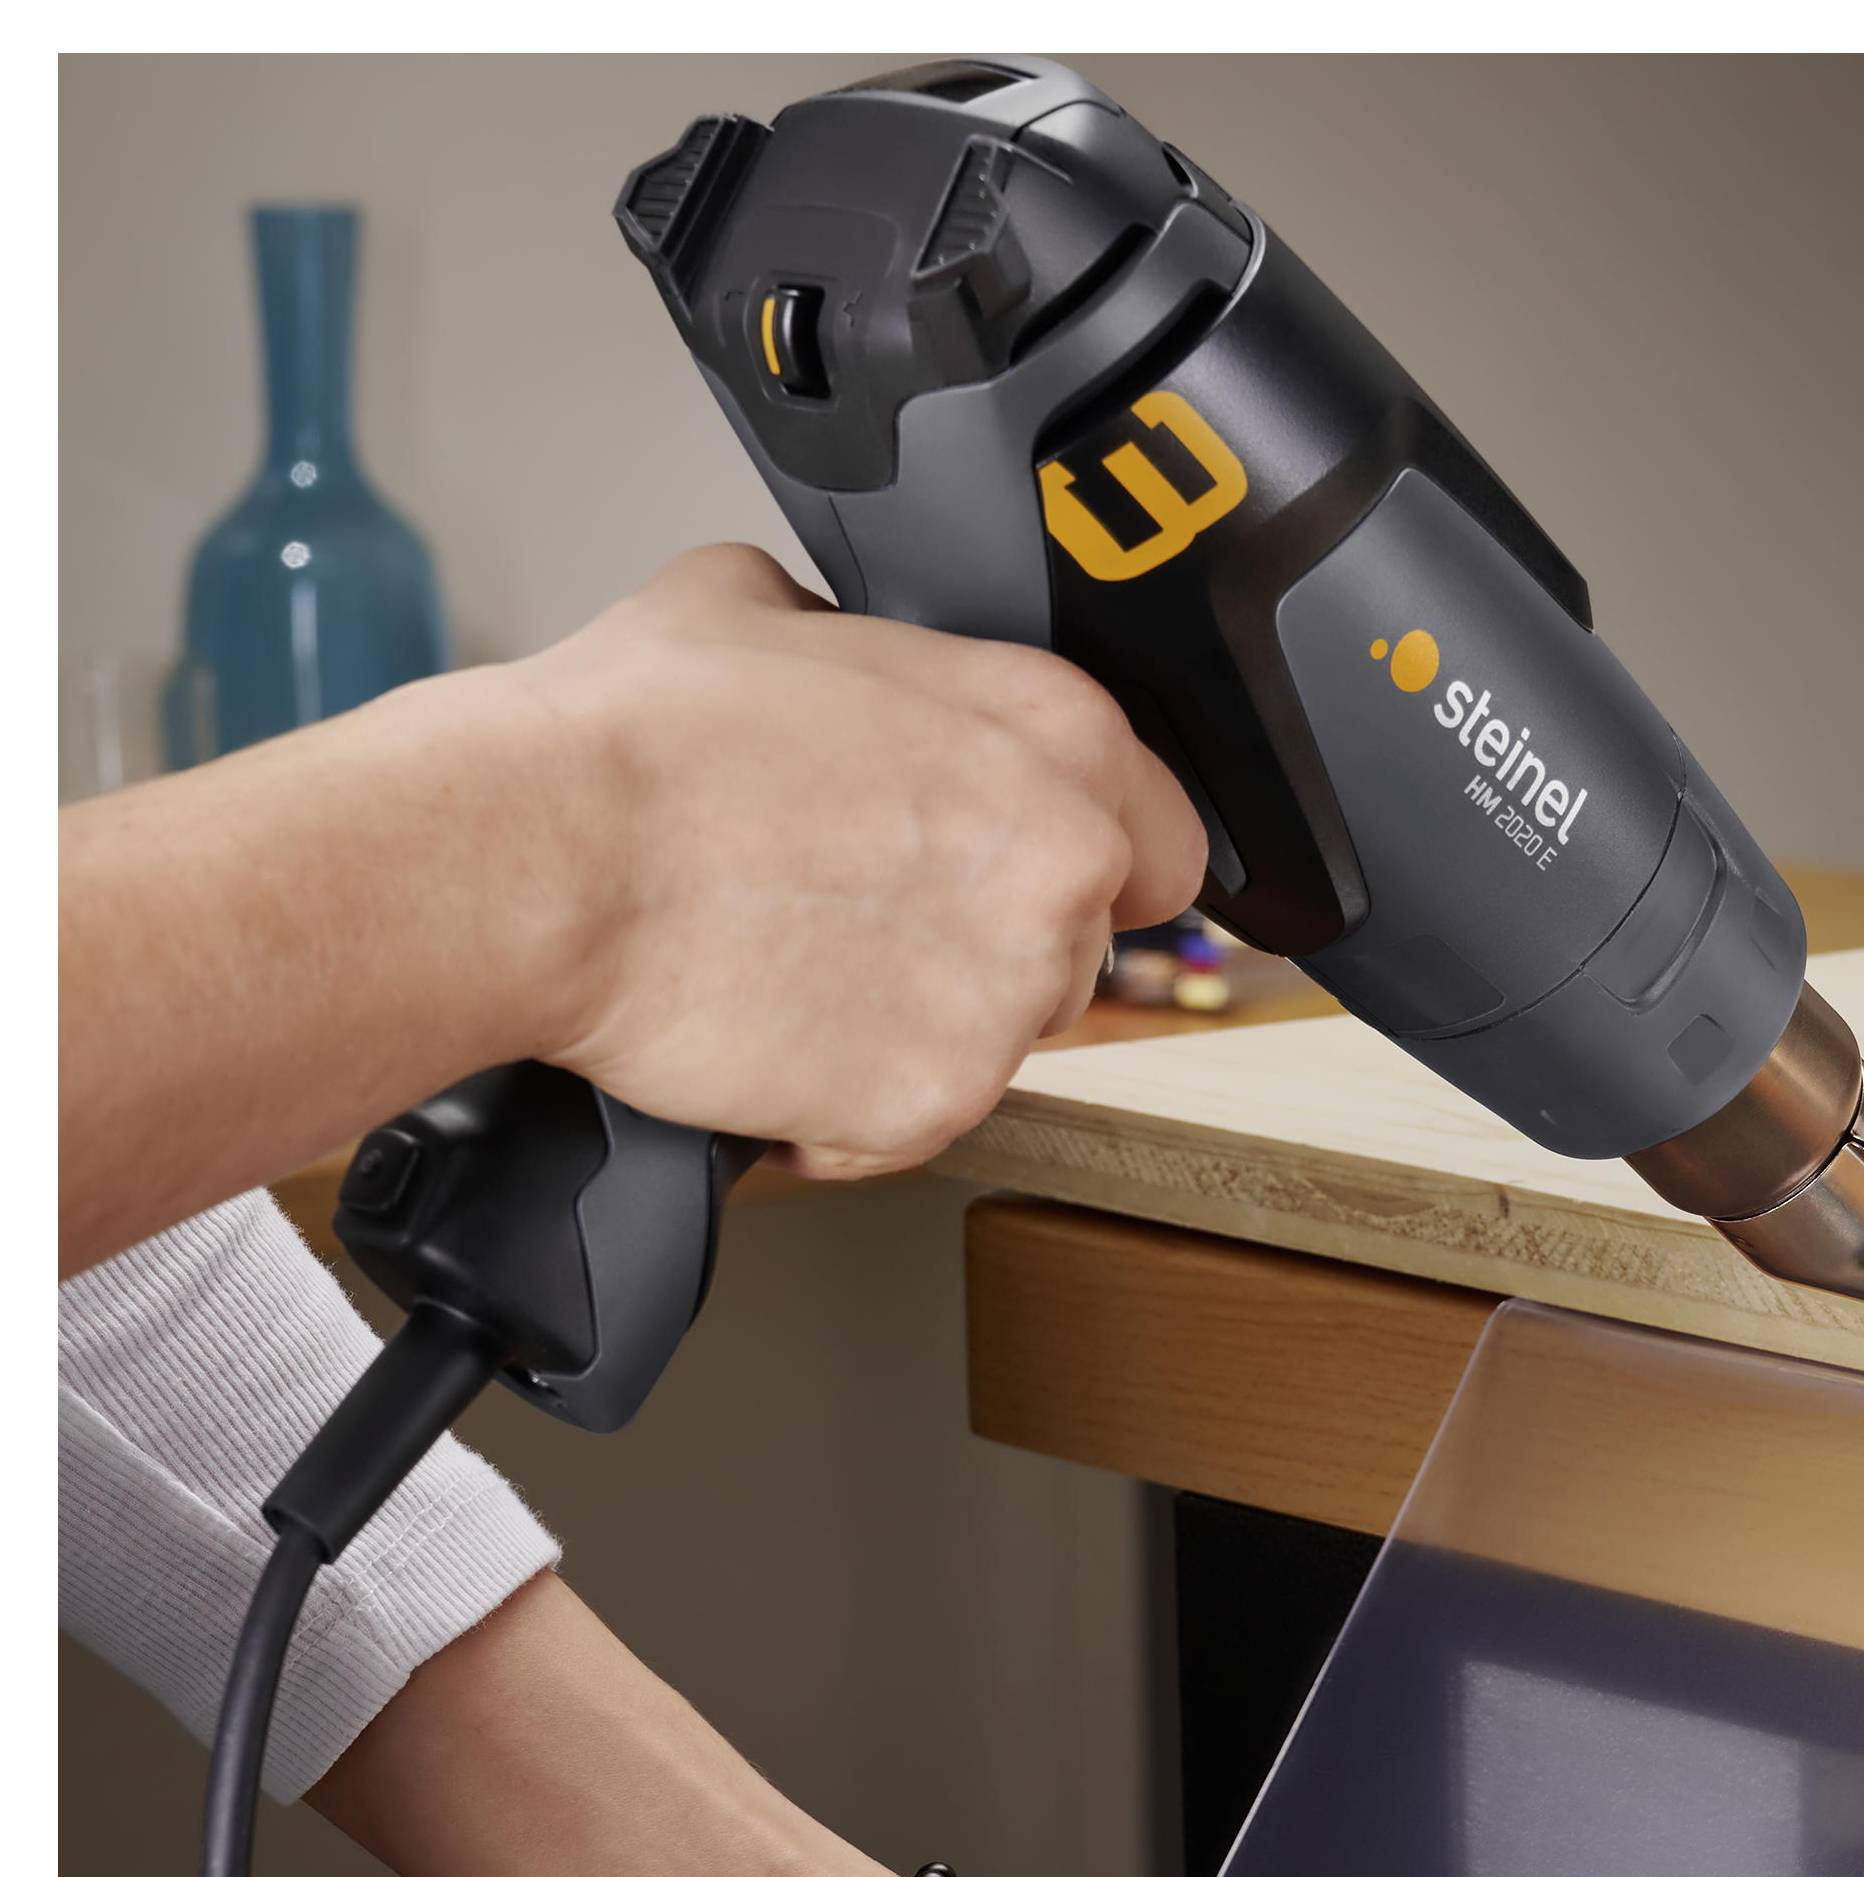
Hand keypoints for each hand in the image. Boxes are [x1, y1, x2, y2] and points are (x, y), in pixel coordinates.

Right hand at [512, 544, 1207, 1180]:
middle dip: (986, 946)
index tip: (1007, 877)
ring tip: (797, 971)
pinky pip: (915, 1123)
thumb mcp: (762, 605)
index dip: (1078, 863)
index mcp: (1055, 732)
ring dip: (920, 1023)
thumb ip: (863, 644)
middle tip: (861, 921)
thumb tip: (844, 653)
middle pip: (1077, 949)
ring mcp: (1009, 995)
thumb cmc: (633, 735)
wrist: (543, 855)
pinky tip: (769, 1038)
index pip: (1159, 840)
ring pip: (1001, 1039)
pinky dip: (848, 1107)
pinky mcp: (938, 1100)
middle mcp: (1061, 864)